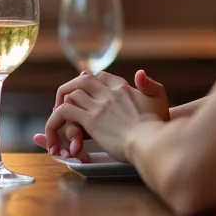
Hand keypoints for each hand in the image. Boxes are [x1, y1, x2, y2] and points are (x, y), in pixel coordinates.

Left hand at [34, 70, 167, 160]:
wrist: (153, 142)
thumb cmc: (158, 126)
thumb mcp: (160, 100)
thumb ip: (150, 85)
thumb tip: (139, 73)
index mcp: (123, 87)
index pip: (101, 76)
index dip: (90, 82)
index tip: (85, 91)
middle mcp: (108, 92)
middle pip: (82, 80)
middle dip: (70, 88)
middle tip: (64, 101)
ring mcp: (98, 106)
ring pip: (70, 93)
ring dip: (60, 102)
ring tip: (57, 114)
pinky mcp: (90, 121)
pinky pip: (64, 111)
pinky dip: (55, 119)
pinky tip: (55, 128)